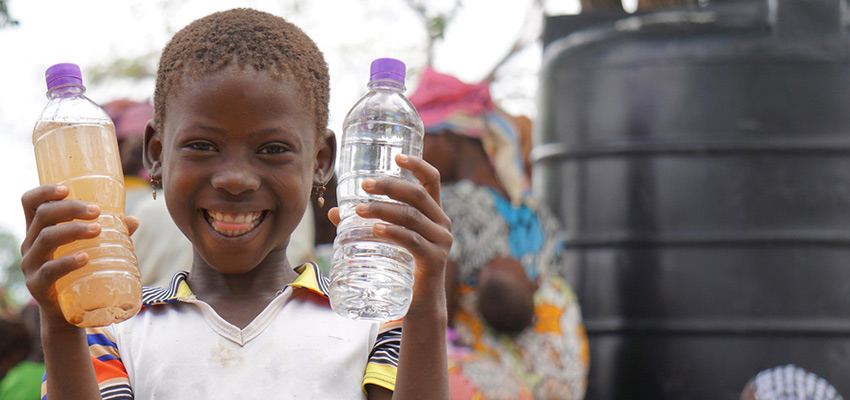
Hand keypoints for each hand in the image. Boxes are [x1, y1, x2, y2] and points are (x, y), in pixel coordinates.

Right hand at [19, 184, 138, 325]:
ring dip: (73, 230)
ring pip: (45, 239)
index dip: (44, 191)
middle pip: (42, 216)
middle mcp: (30, 244)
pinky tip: (85, 258)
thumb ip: (111, 234)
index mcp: (39, 230)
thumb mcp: (90, 249)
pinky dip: (68, 262)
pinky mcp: (37, 286)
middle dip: (70, 208)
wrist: (67, 312)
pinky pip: (49, 271)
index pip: (30, 203)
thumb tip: (133, 220)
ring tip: (97, 230)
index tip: (67, 188)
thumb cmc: (78, 272)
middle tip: (96, 211)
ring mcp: (31, 265)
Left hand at [327, 154, 452, 315]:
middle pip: (417, 195)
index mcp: (434, 213)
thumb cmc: (403, 267)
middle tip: (363, 184)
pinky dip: (392, 233)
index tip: (397, 155)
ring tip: (359, 210)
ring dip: (382, 209)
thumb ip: (366, 224)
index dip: (417, 165)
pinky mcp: (435, 260)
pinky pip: (412, 241)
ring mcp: (441, 242)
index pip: (432, 181)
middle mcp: (442, 223)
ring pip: (410, 216)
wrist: (419, 304)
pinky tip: (376, 229)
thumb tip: (334, 212)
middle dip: (388, 186)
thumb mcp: (388, 240)